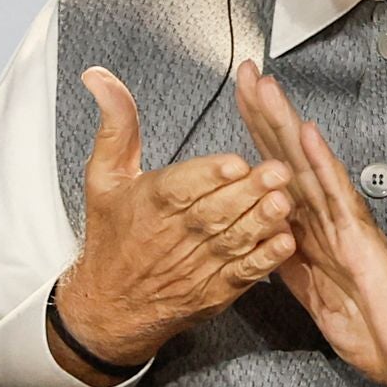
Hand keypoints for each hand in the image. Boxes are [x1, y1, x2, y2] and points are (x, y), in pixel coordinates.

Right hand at [52, 66, 297, 383]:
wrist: (111, 307)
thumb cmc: (111, 237)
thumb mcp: (104, 177)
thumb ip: (115, 126)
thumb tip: (101, 79)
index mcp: (148, 204)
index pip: (179, 187)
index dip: (207, 175)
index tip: (234, 161)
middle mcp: (174, 235)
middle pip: (214, 211)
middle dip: (247, 191)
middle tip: (278, 172)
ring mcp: (198, 265)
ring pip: (234, 240)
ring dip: (261, 221)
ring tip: (284, 201)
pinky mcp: (217, 289)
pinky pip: (244, 273)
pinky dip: (265, 259)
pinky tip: (284, 242)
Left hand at [234, 61, 386, 386]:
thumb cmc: (378, 330)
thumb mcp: (313, 296)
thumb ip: (288, 264)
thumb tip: (262, 240)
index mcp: (312, 232)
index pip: (274, 173)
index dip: (253, 136)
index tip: (238, 101)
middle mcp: (328, 219)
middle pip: (288, 157)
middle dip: (264, 114)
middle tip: (245, 73)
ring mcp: (345, 224)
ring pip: (309, 165)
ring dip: (286, 124)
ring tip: (267, 87)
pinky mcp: (361, 239)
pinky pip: (338, 196)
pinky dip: (323, 164)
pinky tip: (309, 136)